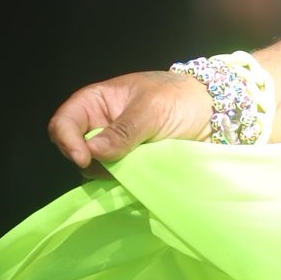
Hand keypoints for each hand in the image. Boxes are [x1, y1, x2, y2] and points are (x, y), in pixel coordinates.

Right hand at [48, 70, 213, 175]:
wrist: (215, 113)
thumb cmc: (181, 99)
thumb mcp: (152, 109)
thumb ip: (123, 130)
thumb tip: (93, 151)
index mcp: (97, 102)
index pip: (65, 122)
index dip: (67, 139)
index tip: (84, 158)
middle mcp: (101, 126)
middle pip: (75, 149)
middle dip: (89, 160)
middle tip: (114, 164)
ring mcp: (115, 148)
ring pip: (96, 168)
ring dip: (109, 172)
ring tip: (136, 165)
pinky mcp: (131, 166)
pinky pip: (117, 178)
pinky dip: (123, 181)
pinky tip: (139, 177)